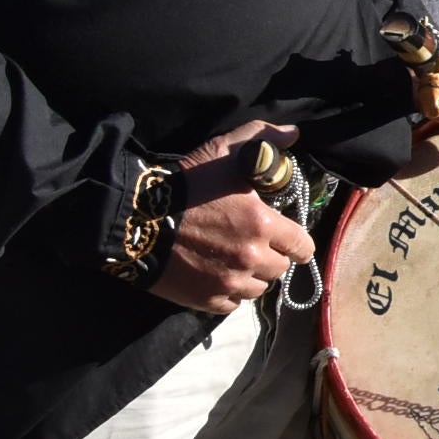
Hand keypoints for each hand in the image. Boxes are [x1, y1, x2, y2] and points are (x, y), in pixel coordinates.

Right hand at [148, 121, 312, 315]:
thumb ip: (263, 139)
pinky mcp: (205, 299)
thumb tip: (294, 134)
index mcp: (262, 224)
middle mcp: (251, 257)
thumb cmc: (186, 184)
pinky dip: (229, 293)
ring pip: (258, 289)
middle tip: (254, 246)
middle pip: (279, 269)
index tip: (291, 242)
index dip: (298, 244)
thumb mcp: (225, 150)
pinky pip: (232, 304)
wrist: (136, 218)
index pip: (302, 246)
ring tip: (235, 262)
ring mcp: (228, 281)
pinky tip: (218, 277)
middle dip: (271, 257)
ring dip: (251, 277)